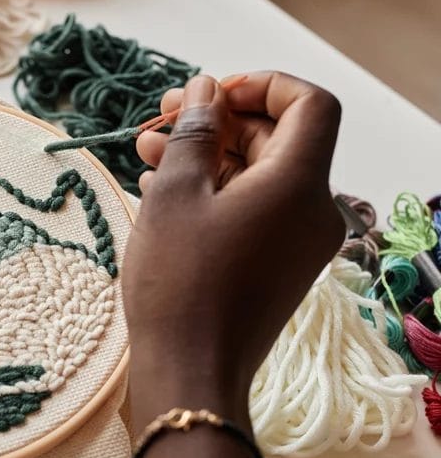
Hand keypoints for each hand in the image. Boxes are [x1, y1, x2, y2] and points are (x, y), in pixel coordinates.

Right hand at [124, 72, 344, 423]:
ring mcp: (296, 242)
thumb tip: (204, 92)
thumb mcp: (175, 195)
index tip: (208, 95)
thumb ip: (194, 133)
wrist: (191, 372)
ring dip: (207, 156)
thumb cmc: (178, 283)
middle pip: (278, 139)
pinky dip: (214, 191)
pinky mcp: (277, 265)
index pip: (308, 104)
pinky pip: (253, 210)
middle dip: (218, 121)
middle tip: (160, 119)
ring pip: (258, 175)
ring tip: (146, 151)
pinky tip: (160, 189)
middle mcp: (311, 210)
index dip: (260, 85)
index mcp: (298, 185)